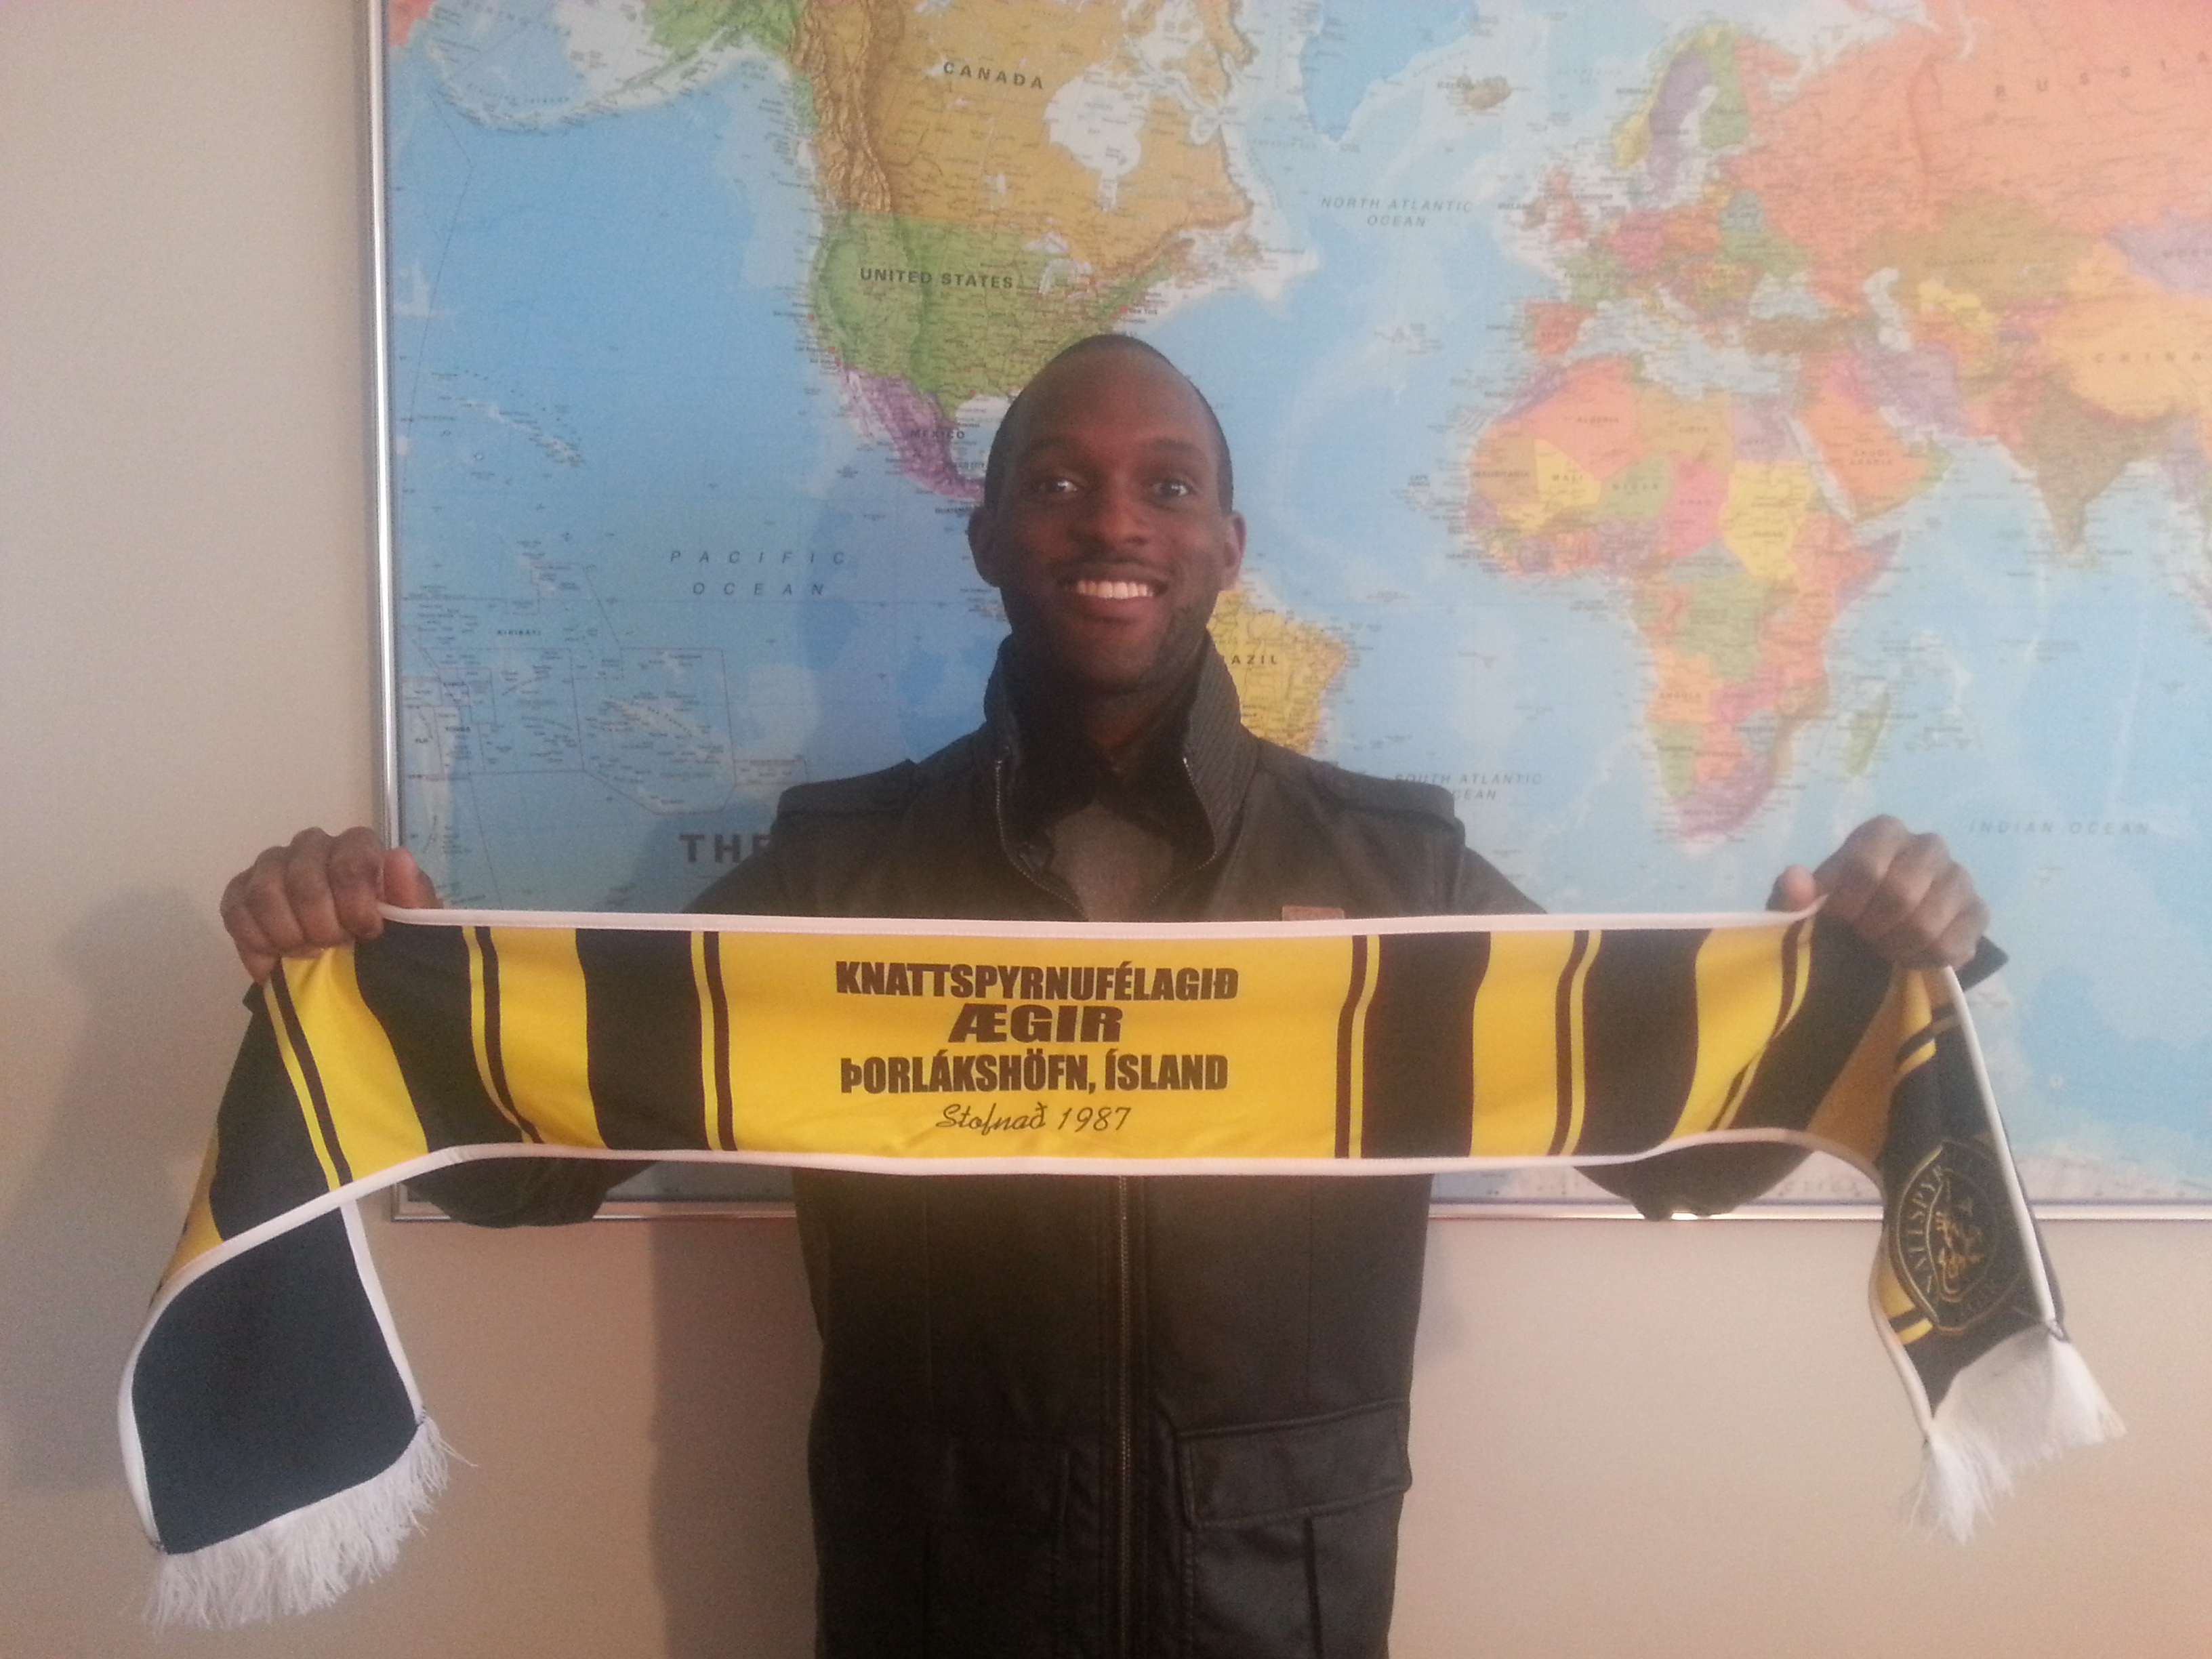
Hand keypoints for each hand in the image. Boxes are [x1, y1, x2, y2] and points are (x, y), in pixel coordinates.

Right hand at [219, 826, 439, 981]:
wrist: (352, 962)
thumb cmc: (387, 936)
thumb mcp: (412, 925)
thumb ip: (410, 895)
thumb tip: (397, 857)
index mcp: (357, 846)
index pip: (351, 856)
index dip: (355, 899)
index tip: (366, 932)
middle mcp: (312, 847)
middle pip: (304, 877)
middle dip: (321, 924)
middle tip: (335, 946)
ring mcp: (273, 867)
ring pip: (264, 892)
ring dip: (288, 934)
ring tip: (309, 954)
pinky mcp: (241, 892)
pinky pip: (235, 910)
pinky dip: (256, 942)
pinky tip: (276, 960)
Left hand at [1768, 815, 1986, 969]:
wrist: (1875, 933)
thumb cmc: (1838, 909)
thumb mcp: (1804, 903)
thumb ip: (1793, 892)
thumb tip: (1795, 879)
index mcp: (1884, 832)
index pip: (1866, 864)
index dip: (1848, 901)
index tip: (1838, 920)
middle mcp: (1928, 846)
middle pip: (1901, 892)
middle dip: (1873, 927)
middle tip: (1862, 938)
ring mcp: (1959, 878)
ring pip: (1928, 921)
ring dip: (1897, 946)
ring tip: (1883, 949)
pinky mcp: (1977, 913)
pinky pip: (1954, 944)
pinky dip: (1925, 960)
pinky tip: (1909, 958)